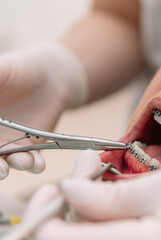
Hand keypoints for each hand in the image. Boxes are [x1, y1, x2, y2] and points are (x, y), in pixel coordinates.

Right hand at [0, 42, 86, 178]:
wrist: (51, 77)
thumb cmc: (16, 70)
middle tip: (0, 170)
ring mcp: (6, 144)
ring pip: (4, 164)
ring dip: (12, 166)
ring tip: (24, 161)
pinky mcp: (29, 148)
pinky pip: (29, 162)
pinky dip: (34, 165)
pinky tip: (38, 163)